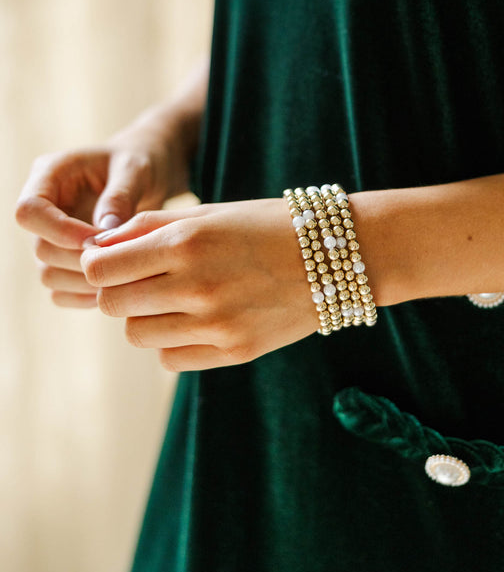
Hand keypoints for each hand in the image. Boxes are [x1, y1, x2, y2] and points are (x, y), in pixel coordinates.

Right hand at [15, 135, 180, 307]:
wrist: (148, 174)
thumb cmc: (140, 162)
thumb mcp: (136, 169)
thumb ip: (120, 195)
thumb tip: (105, 232)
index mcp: (49, 175)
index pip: (30, 211)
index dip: (60, 231)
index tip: (100, 238)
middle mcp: (43, 208)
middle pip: (40, 248)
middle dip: (80, 259)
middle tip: (123, 260)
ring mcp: (51, 237)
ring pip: (49, 274)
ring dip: (85, 281)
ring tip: (125, 275)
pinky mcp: (64, 260)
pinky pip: (62, 290)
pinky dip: (86, 295)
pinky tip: (119, 286)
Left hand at [80, 199, 317, 369]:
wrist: (337, 257)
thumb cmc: (266, 226)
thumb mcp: (208, 213)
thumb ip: (148, 228)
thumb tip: (98, 249)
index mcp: (186, 242)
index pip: (101, 269)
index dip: (98, 264)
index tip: (112, 261)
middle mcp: (197, 285)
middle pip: (112, 305)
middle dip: (118, 291)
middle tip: (144, 280)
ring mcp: (216, 324)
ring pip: (137, 335)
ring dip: (145, 317)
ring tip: (176, 298)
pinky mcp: (233, 352)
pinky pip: (169, 358)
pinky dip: (172, 341)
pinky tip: (197, 319)